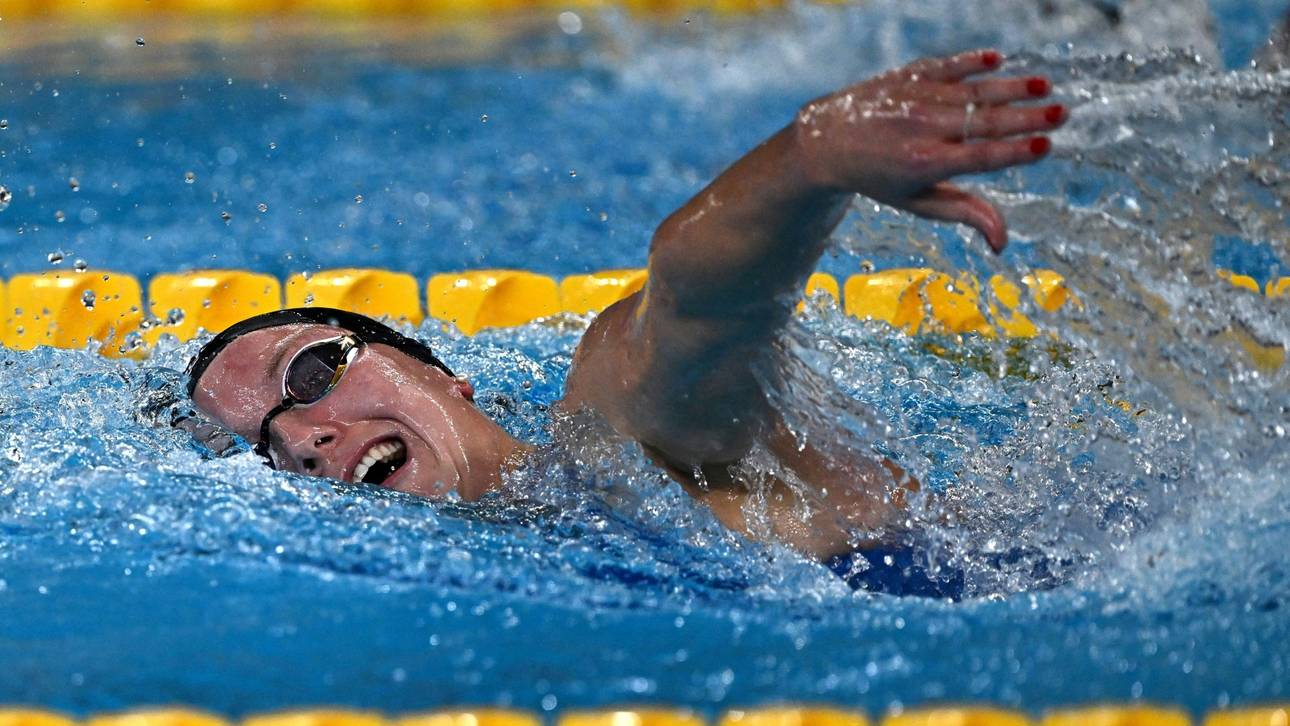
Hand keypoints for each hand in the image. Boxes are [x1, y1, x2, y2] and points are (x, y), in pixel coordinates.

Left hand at [793, 49, 1064, 251]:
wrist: (829, 141)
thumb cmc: (881, 178)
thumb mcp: (917, 203)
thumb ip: (964, 214)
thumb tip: (1002, 244)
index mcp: (926, 164)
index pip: (979, 158)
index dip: (1014, 152)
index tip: (1046, 146)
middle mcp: (922, 128)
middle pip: (983, 122)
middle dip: (1026, 117)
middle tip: (1062, 113)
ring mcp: (916, 98)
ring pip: (972, 91)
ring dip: (1011, 86)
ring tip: (1045, 84)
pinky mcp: (911, 75)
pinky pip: (947, 65)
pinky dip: (971, 62)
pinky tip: (998, 60)